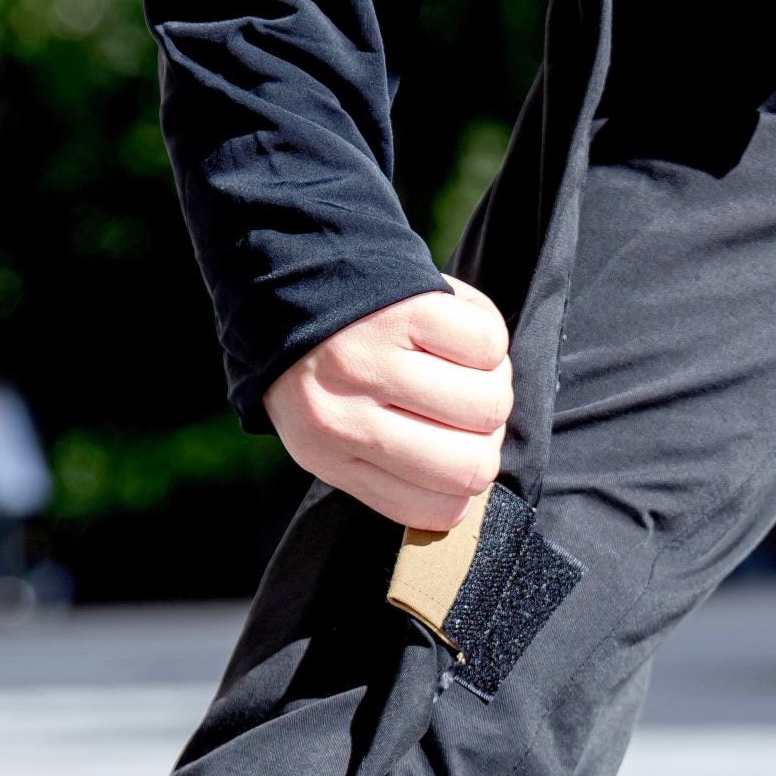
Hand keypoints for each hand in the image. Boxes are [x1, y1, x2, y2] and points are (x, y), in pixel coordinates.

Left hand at [263, 279, 512, 530]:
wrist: (282, 267)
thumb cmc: (321, 359)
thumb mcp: (328, 428)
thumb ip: (386, 468)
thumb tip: (463, 491)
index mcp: (329, 455)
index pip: (435, 509)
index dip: (464, 487)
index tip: (456, 451)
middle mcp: (345, 415)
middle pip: (473, 463)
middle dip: (487, 438)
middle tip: (465, 406)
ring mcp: (374, 359)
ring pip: (490, 402)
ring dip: (492, 382)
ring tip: (460, 363)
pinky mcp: (406, 308)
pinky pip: (488, 343)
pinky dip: (483, 335)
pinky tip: (452, 327)